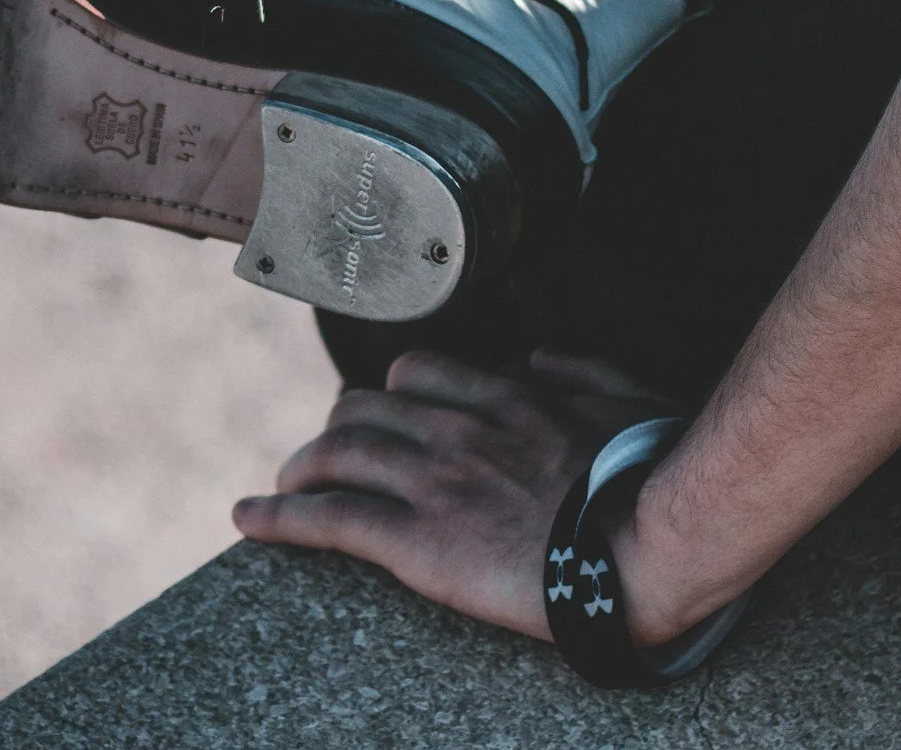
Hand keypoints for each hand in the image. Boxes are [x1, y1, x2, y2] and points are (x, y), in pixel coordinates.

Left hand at [232, 348, 669, 639]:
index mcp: (505, 398)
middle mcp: (456, 429)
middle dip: (336, 431)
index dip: (387, 396)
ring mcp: (432, 481)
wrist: (649, 545)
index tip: (378, 416)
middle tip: (324, 456)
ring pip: (336, 453)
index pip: (415, 375)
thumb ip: (579, 370)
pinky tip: (247, 518)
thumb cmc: (653, 477)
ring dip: (300, 469)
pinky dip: (279, 516)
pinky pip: (329, 518)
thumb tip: (539, 355)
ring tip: (284, 485)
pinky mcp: (416, 539)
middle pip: (363, 409)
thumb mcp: (626, 400)